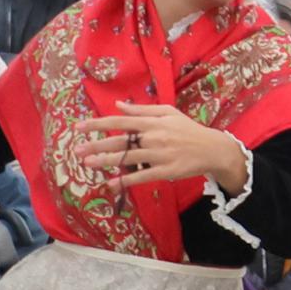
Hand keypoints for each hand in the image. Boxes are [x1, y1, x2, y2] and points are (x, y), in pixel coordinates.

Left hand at [89, 103, 247, 188]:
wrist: (213, 149)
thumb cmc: (188, 129)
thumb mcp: (167, 113)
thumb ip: (141, 111)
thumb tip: (118, 105)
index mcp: (152, 122)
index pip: (119, 122)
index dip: (98, 124)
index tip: (79, 128)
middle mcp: (153, 137)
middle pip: (120, 141)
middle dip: (96, 145)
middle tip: (77, 150)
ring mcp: (159, 155)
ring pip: (128, 159)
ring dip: (106, 162)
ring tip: (87, 164)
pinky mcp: (166, 172)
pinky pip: (142, 176)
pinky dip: (126, 181)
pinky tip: (111, 184)